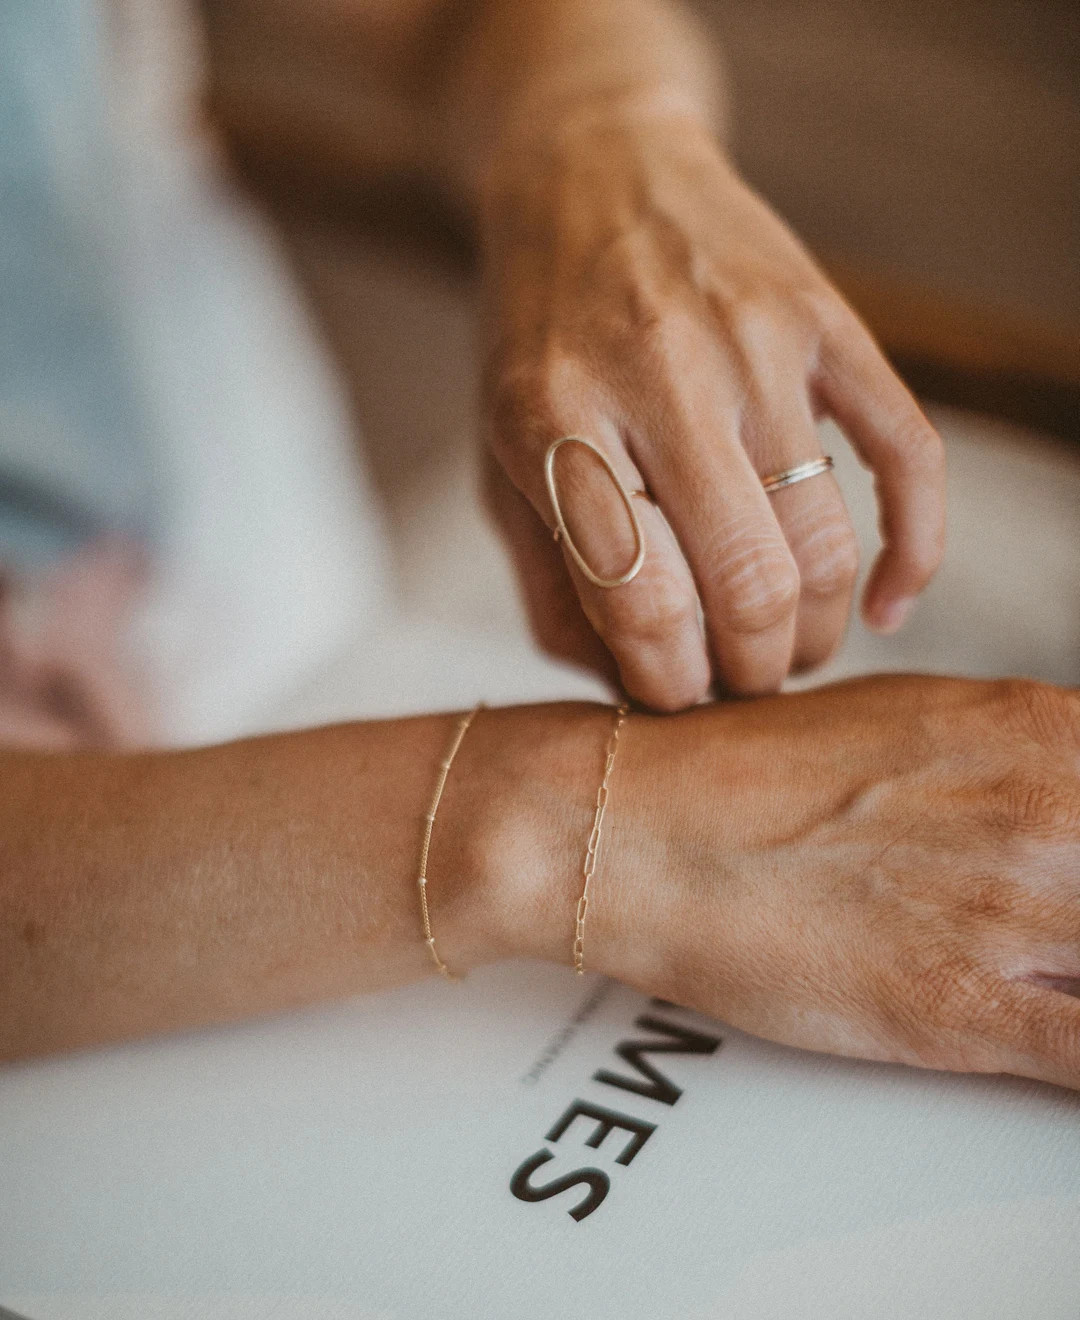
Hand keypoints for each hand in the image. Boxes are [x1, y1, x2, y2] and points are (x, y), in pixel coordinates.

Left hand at [481, 108, 944, 709]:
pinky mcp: (826, 320)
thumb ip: (546, 579)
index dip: (669, 684)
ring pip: (824, 539)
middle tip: (739, 685)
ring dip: (815, 631)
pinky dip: (914, 551)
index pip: (639, 599)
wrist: (591, 170)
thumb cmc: (536, 337)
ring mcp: (754, 340)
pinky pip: (909, 456)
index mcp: (552, 413)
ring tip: (786, 647)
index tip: (677, 700)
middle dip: (751, 672)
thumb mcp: (495, 453)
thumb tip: (622, 691)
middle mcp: (658, 372)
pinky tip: (887, 602)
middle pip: (745, 582)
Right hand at [569, 676, 1077, 1089]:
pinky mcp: (967, 1011)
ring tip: (1033, 969)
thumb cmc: (747, 776)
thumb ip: (1016, 763)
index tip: (1073, 880)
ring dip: (1078, 969)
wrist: (640, 828)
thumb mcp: (910, 723)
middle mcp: (1049, 811)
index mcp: (1041, 730)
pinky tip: (1053, 1051)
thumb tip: (1064, 803)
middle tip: (1046, 925)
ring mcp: (1015, 913)